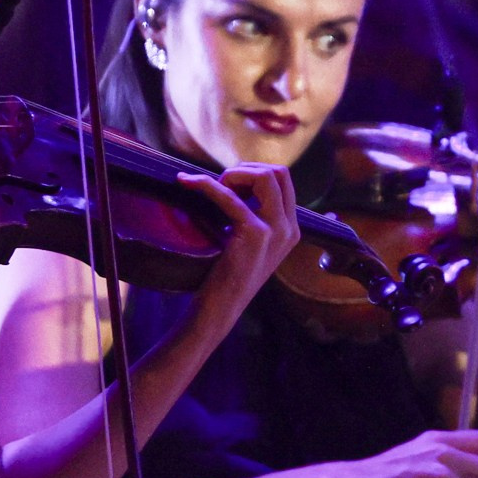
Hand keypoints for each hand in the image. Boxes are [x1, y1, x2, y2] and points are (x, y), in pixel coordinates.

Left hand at [182, 161, 299, 323]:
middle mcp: (290, 228)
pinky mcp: (255, 234)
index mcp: (291, 228)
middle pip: (278, 173)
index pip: (284, 181)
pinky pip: (229, 196)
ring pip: (264, 177)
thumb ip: (256, 217)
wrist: (221, 307)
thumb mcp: (250, 243)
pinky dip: (205, 184)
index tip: (230, 184)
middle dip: (246, 170)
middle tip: (221, 184)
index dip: (255, 173)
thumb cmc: (228, 275)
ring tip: (211, 187)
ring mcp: (276, 231)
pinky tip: (186, 183)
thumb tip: (237, 182)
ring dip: (233, 175)